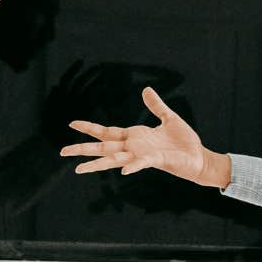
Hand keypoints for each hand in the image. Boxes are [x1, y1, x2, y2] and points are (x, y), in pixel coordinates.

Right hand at [60, 86, 227, 187]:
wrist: (199, 157)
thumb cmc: (184, 142)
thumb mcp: (169, 118)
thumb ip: (156, 106)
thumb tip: (146, 90)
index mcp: (134, 137)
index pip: (107, 133)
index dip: (90, 128)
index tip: (72, 124)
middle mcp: (134, 148)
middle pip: (103, 148)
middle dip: (82, 149)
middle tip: (61, 151)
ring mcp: (142, 156)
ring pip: (114, 160)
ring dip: (96, 163)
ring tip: (77, 168)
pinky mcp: (156, 161)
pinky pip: (141, 164)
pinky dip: (132, 166)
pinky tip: (122, 171)